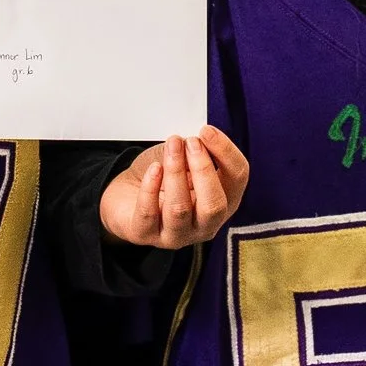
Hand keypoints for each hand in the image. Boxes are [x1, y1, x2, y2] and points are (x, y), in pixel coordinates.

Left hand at [100, 128, 248, 249]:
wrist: (128, 192)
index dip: (226, 152)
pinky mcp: (146, 235)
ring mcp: (176, 235)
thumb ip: (197, 150)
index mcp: (223, 201)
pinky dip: (151, 187)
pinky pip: (149, 214)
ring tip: (171, 148)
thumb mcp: (184, 158)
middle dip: (203, 169)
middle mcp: (204, 224)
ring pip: (180, 209)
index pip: (237, 179)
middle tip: (191, 143)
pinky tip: (153, 169)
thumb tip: (202, 138)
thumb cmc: (161, 176)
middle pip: (214, 205)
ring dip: (176, 172)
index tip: (207, 131)